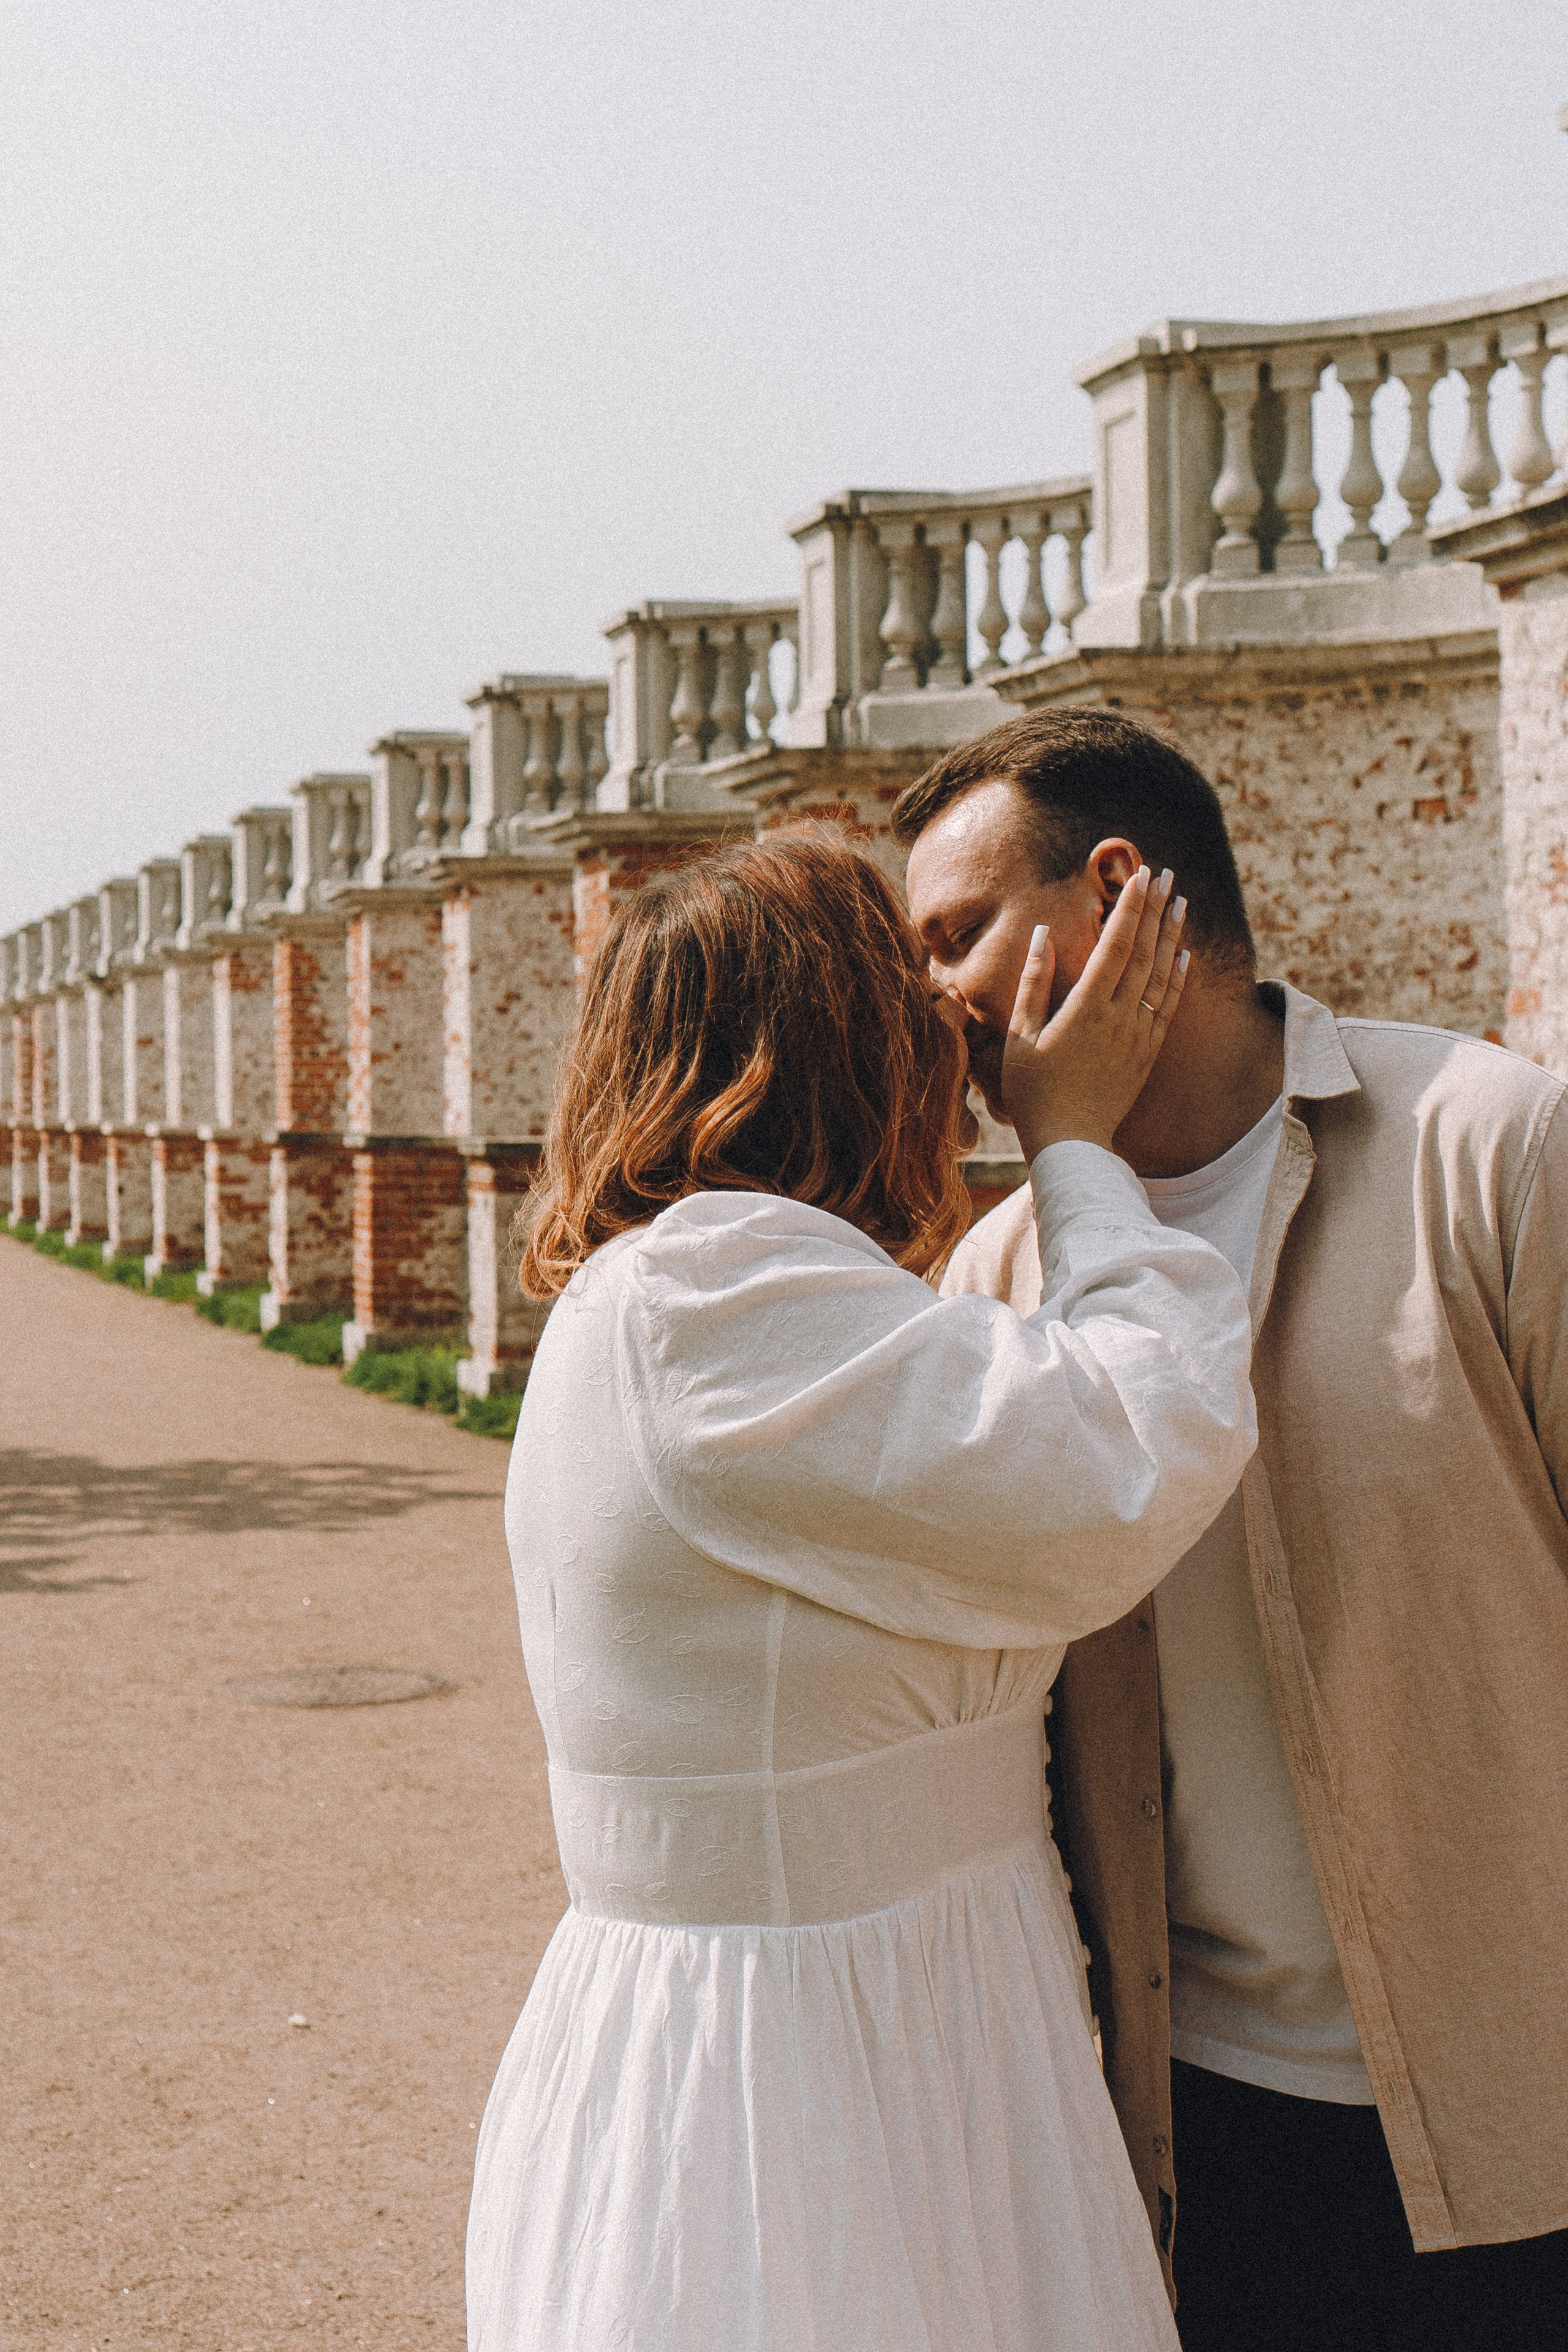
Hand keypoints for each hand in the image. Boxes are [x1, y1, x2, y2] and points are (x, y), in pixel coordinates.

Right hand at [1002, 866, 1188, 1161]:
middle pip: (1145, 952)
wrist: (1071, 1144)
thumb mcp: (1020, 1036)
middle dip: (1156, 909)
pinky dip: (1178, 978)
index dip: (1130, 908)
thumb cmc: (1034, 1092)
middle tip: (1166, 874)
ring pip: (1162, 975)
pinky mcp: (1147, 1054)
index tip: (1141, 875)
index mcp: (1086, 1008)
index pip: (1115, 945)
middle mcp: (1120, 1017)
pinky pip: (1168, 1007)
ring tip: (1181, 902)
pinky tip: (1184, 955)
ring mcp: (1138, 1036)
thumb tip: (1041, 934)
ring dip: (1172, 936)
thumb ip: (1033, 982)